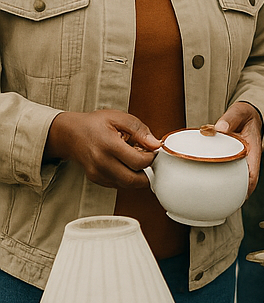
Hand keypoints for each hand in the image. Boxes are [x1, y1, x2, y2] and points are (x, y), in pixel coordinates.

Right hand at [44, 110, 161, 188]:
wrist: (69, 133)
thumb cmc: (94, 124)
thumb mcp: (119, 118)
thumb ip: (139, 130)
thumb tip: (155, 144)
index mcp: (108, 145)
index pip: (138, 162)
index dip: (151, 158)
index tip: (153, 151)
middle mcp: (101, 162)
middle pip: (133, 180)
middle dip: (148, 174)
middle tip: (151, 162)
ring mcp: (97, 173)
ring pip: (126, 185)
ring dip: (138, 177)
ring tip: (138, 162)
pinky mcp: (96, 179)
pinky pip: (118, 184)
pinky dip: (127, 178)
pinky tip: (126, 165)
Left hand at [215, 102, 262, 195]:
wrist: (247, 115)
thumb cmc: (244, 115)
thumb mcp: (240, 112)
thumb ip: (231, 118)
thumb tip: (219, 128)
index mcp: (252, 151)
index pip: (253, 174)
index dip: (248, 188)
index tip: (241, 197)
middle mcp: (246, 160)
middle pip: (244, 183)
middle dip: (237, 195)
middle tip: (223, 206)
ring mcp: (239, 162)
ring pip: (234, 179)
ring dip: (227, 190)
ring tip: (213, 202)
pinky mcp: (231, 160)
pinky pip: (225, 172)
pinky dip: (218, 179)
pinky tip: (206, 183)